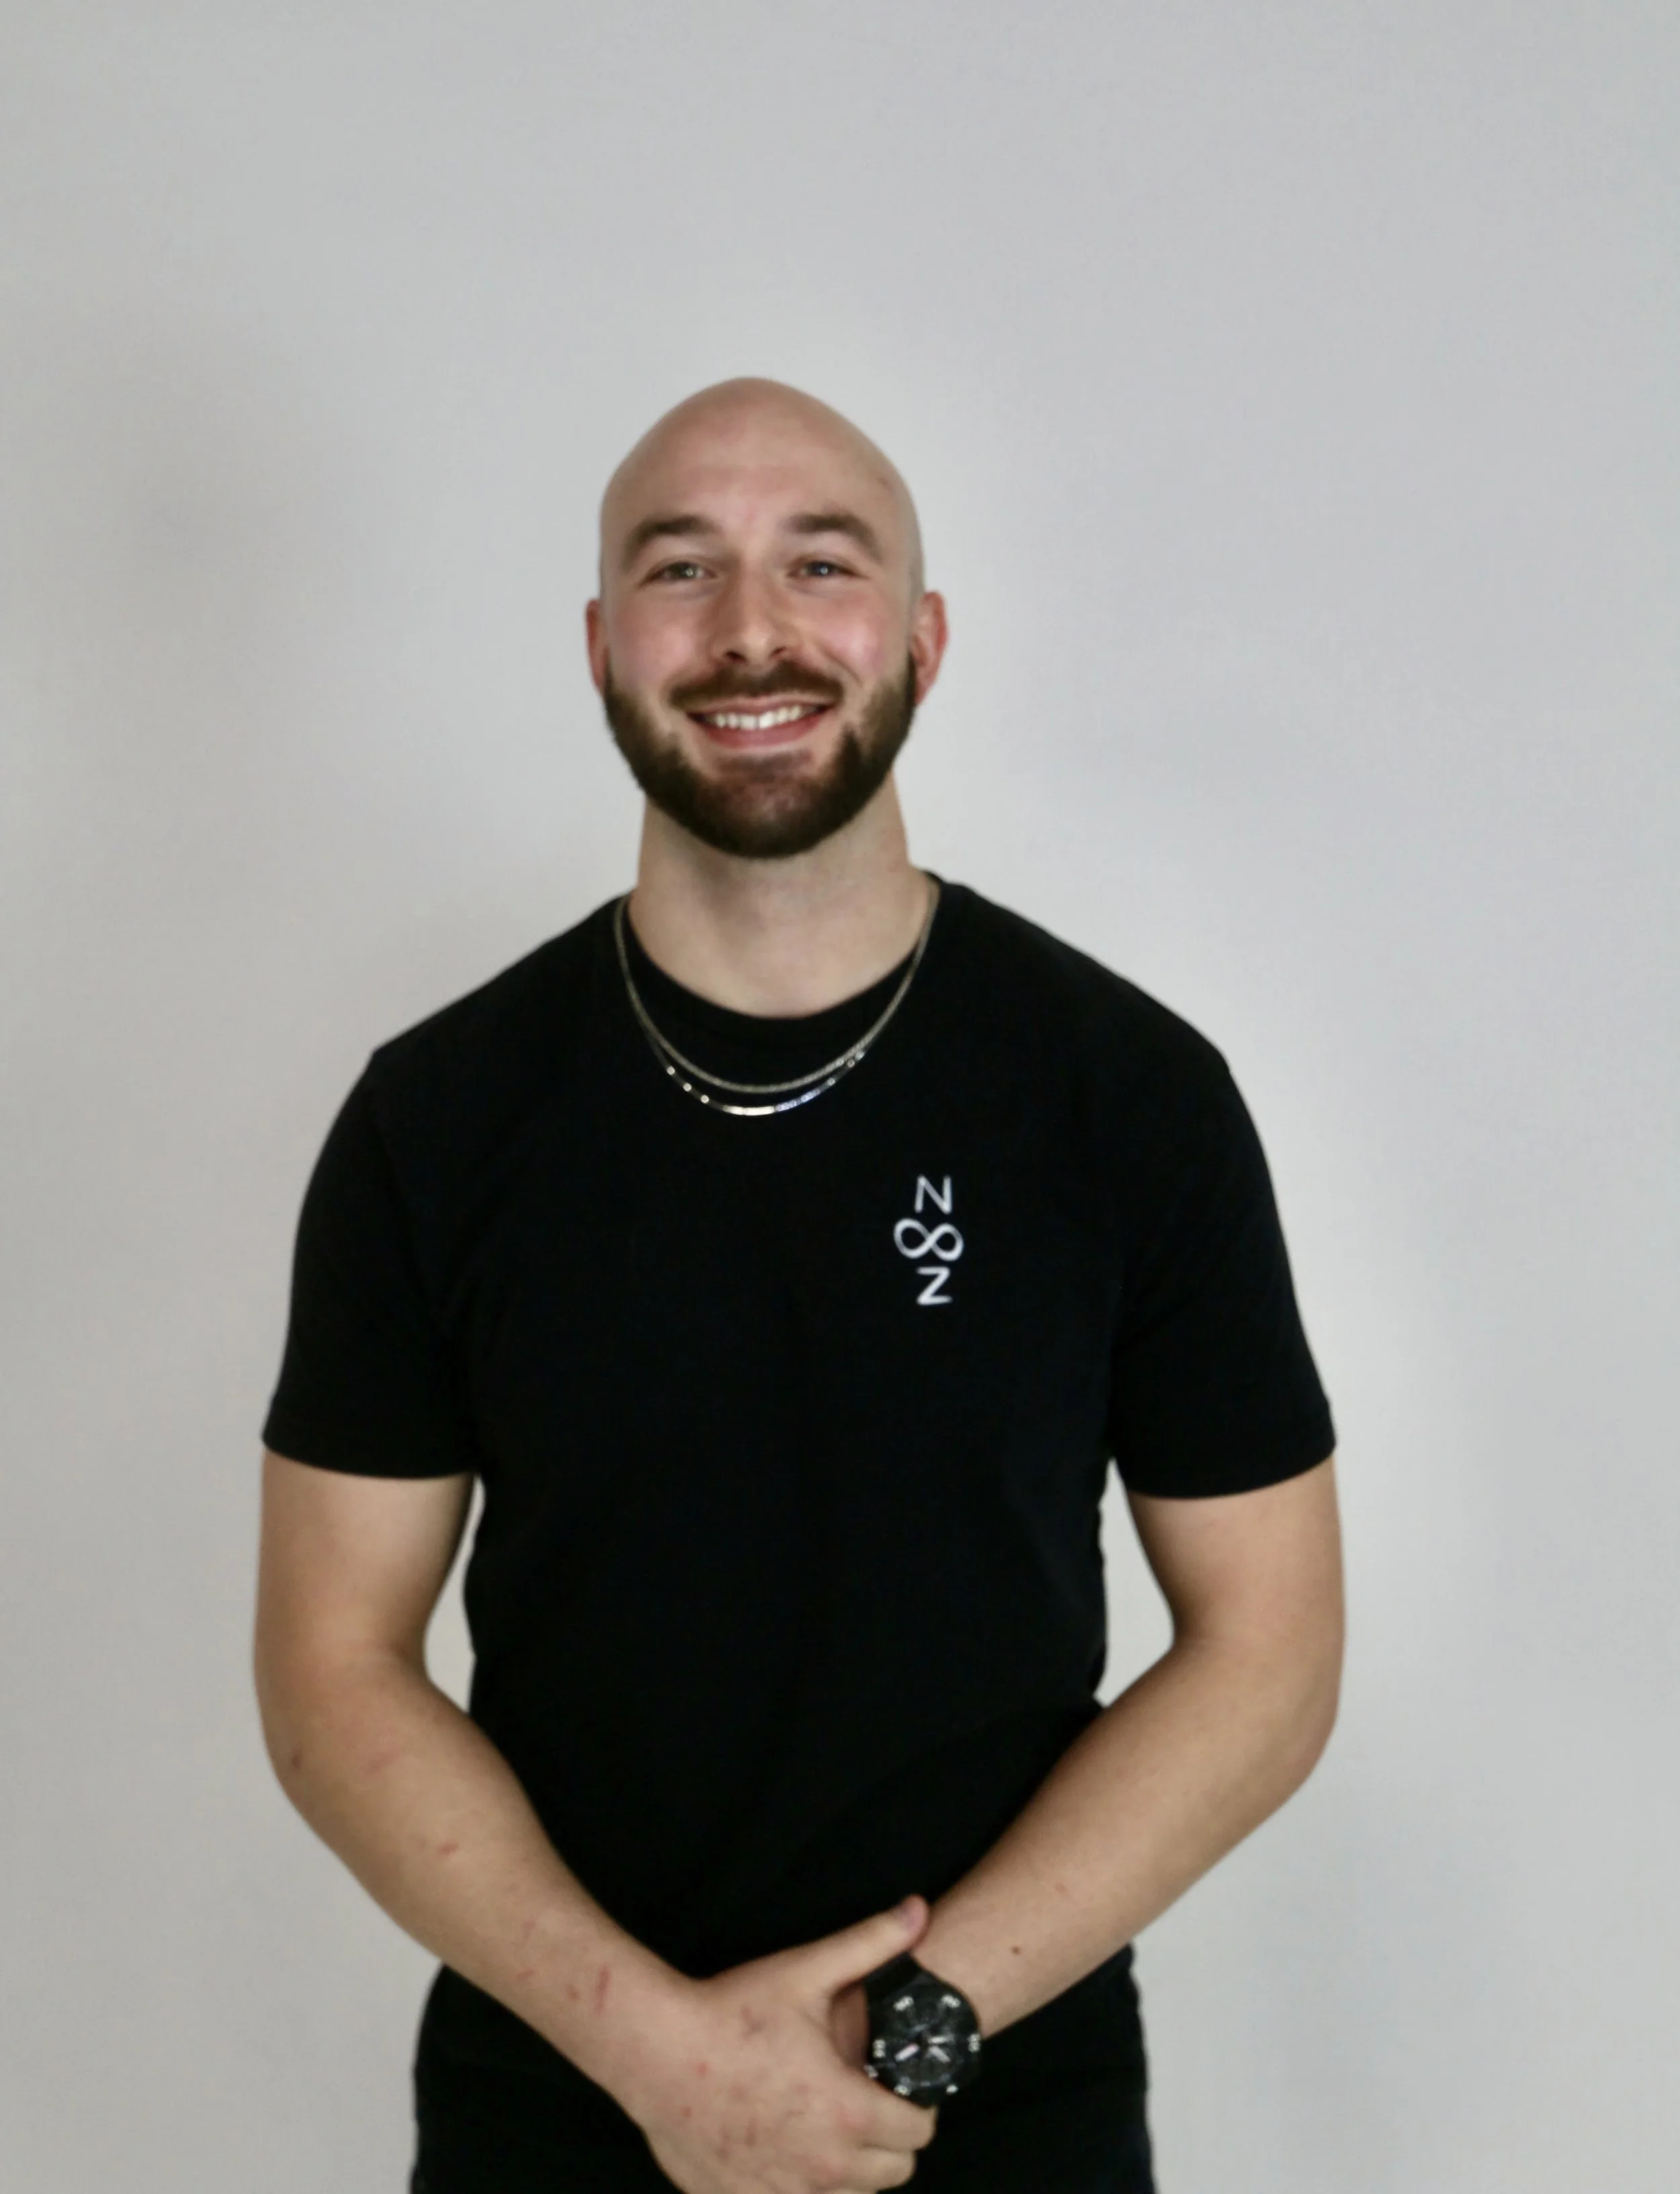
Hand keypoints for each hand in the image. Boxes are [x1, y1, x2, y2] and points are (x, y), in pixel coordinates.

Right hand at [622, 1895, 938, 2193]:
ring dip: (850, 2165)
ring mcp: (785, 2192)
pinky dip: (804, 2183)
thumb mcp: (805, 1971)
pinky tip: (786, 2143)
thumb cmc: (732, 2012)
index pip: (918, 2131)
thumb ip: (872, 1941)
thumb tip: (918, 1909)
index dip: (914, 2101)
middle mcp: (824, 2165)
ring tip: (823, 2118)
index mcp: (848, 2111)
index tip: (891, 2081)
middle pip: (894, 2171)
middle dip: (888, 2136)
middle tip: (861, 2097)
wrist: (656, 2052)